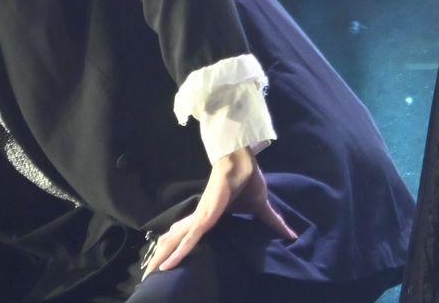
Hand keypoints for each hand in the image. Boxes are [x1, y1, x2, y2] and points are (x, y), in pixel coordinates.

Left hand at [145, 147, 296, 275]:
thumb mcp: (260, 209)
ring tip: (147, 275)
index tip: (165, 265)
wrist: (243, 161)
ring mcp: (200, 219)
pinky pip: (188, 239)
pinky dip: (178, 252)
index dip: (177, 250)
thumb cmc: (247, 181)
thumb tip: (291, 234)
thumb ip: (271, 223)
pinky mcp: (204, 217)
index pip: (189, 238)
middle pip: (175, 243)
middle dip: (161, 258)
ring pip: (176, 243)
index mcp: (209, 219)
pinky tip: (166, 266)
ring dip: (162, 259)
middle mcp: (199, 220)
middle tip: (146, 276)